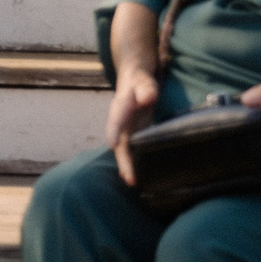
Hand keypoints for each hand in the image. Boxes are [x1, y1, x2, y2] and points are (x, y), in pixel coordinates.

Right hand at [105, 69, 160, 185]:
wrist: (133, 79)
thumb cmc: (140, 81)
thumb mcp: (144, 81)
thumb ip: (146, 89)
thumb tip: (148, 98)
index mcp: (121, 104)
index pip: (117, 117)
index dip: (114, 130)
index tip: (112, 144)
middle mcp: (119, 120)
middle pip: (119, 141)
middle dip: (123, 159)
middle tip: (128, 176)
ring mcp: (123, 129)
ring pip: (122, 149)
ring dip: (126, 165)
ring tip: (131, 181)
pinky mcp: (130, 135)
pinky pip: (128, 151)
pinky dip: (130, 164)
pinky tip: (133, 178)